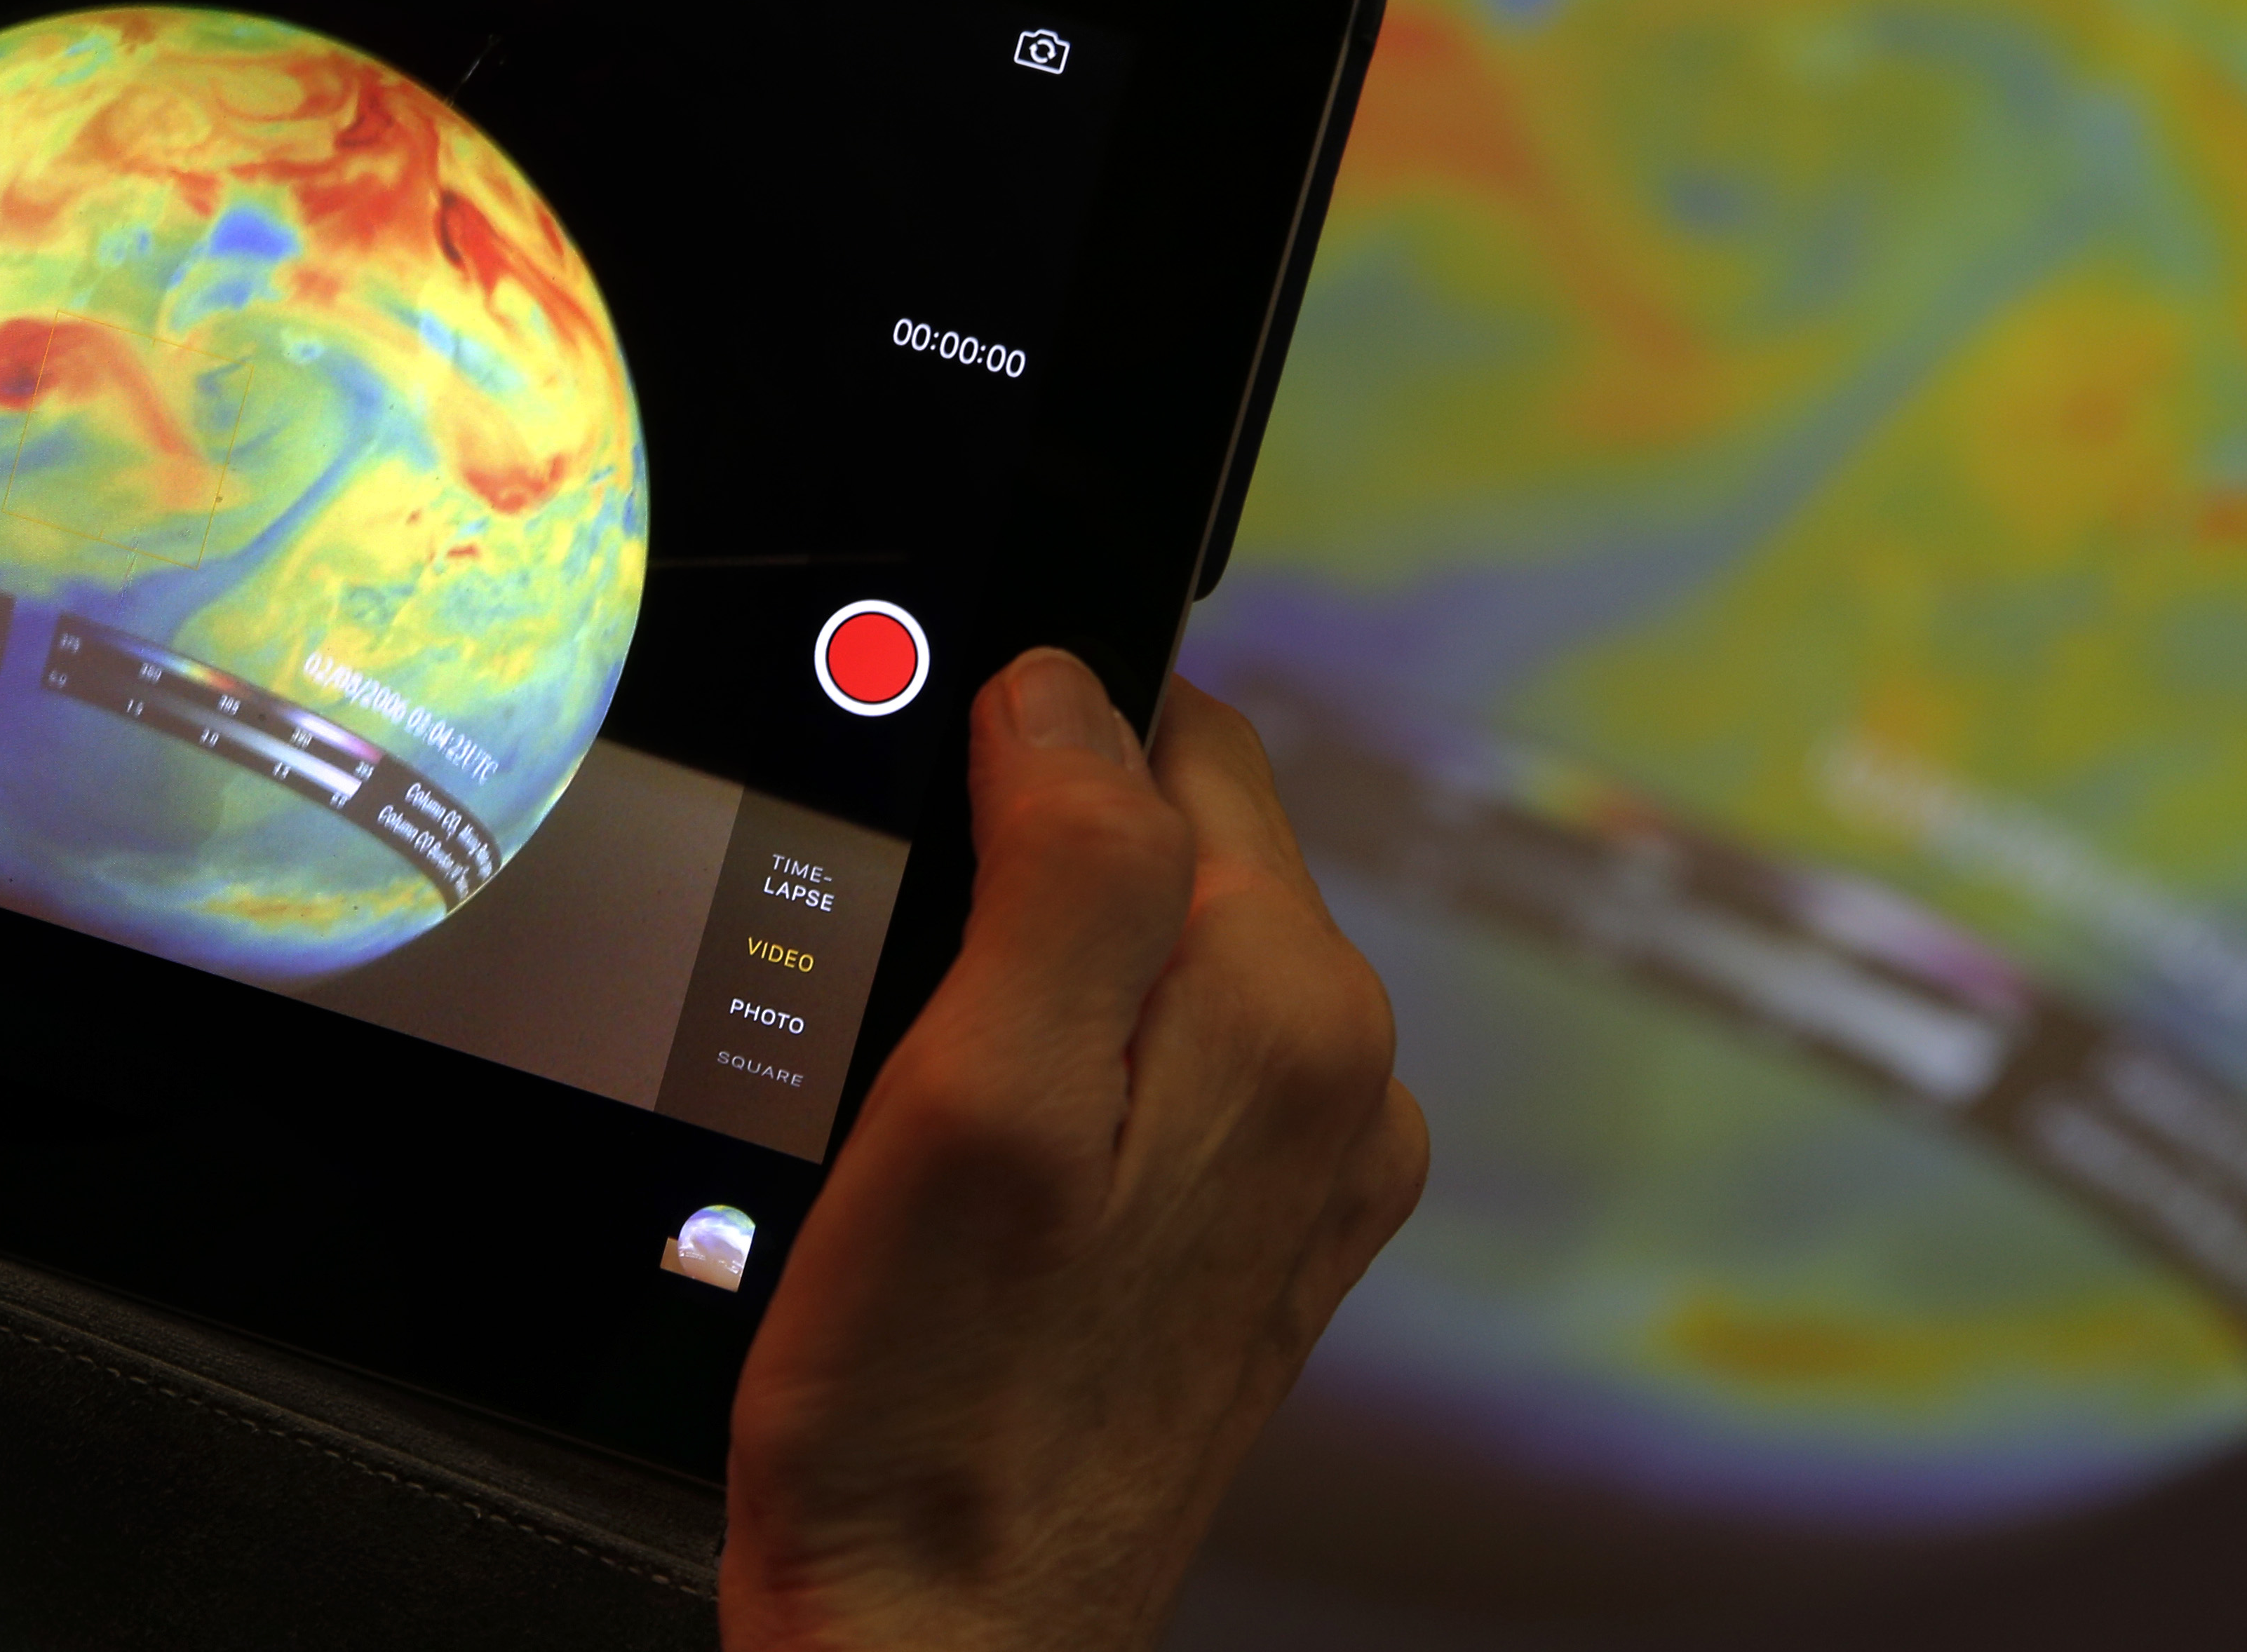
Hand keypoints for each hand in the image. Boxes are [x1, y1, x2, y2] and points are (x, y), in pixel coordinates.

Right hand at [721, 653, 1425, 1651]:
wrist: (943, 1641)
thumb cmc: (932, 1408)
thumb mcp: (972, 1091)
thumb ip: (1059, 860)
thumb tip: (1065, 690)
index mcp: (1294, 1010)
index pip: (1166, 733)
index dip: (1011, 753)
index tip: (919, 863)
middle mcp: (1338, 1078)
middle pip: (1167, 835)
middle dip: (1022, 869)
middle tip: (907, 1007)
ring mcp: (1300, 1167)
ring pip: (1146, 947)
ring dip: (1027, 974)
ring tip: (927, 1103)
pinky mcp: (1241, 1234)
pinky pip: (1145, 1061)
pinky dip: (1050, 1070)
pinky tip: (970, 1170)